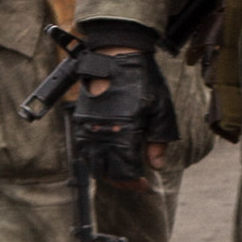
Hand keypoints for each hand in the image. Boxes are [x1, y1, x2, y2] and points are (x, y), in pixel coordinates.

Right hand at [63, 19, 173, 181]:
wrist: (117, 56)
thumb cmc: (143, 81)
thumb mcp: (161, 111)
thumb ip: (159, 141)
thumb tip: (156, 165)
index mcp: (124, 133)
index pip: (125, 171)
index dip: (135, 183)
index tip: (145, 185)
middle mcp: (102, 133)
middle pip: (106, 171)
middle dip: (121, 181)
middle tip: (135, 182)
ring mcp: (88, 127)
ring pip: (92, 162)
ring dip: (106, 171)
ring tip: (122, 172)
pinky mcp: (80, 119)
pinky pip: (84, 147)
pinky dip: (95, 158)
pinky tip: (108, 157)